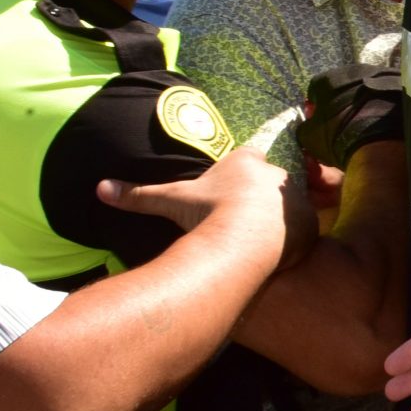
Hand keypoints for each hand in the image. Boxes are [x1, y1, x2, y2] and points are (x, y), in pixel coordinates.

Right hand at [99, 148, 315, 270]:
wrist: (240, 242)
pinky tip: (276, 252)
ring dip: (279, 218)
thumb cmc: (205, 215)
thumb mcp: (170, 201)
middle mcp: (276, 174)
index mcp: (247, 161)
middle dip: (260, 197)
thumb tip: (100, 188)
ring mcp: (296, 197)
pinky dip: (293, 239)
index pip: (248, 157)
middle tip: (243, 221)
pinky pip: (305, 228)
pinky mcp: (311, 222)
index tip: (229, 193)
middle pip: (271, 181)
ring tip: (260, 239)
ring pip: (290, 204)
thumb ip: (138, 194)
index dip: (239, 174)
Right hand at [297, 64, 404, 170]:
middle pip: (342, 88)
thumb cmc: (337, 137)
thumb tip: (307, 127)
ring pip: (364, 90)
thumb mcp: (310, 138)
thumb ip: (304, 128)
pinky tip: (380, 121)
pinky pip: (383, 96)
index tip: (320, 122)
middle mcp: (353, 70)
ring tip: (364, 123)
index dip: (316, 107)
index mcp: (328, 79)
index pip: (316, 90)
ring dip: (361, 103)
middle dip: (340, 103)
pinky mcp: (397, 86)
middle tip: (342, 123)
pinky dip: (380, 105)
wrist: (380, 141)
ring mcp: (378, 76)